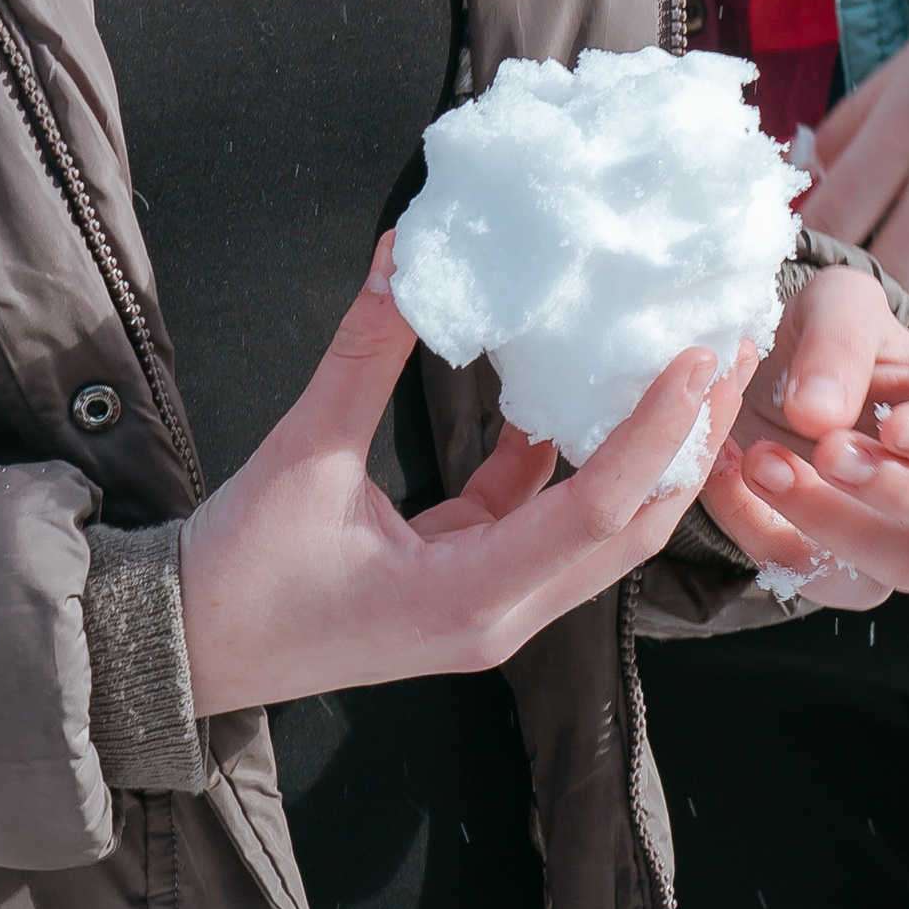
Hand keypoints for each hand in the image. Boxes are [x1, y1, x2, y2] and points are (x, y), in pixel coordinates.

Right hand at [178, 237, 753, 717]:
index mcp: (470, 599)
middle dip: (687, 440)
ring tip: (682, 362)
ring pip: (598, 530)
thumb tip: (409, 256)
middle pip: (628, 529)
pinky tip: (572, 390)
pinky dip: (568, 457)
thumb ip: (363, 354)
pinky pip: (542, 519)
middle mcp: (501, 616)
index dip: (654, 432)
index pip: (596, 512)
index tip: (694, 355)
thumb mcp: (303, 454)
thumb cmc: (238, 573)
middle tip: (726, 345)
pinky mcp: (466, 586)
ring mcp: (488, 608)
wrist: (183, 651)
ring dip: (644, 450)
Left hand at [697, 264, 908, 604]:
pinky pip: (821, 580)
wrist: (763, 373)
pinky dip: (765, 534)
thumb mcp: (834, 303)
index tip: (897, 423)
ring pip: (907, 568)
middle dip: (904, 491)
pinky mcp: (846, 572)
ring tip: (763, 460)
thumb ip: (838, 342)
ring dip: (833, 521)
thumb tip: (819, 414)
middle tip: (831, 450)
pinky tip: (728, 473)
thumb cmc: (827, 334)